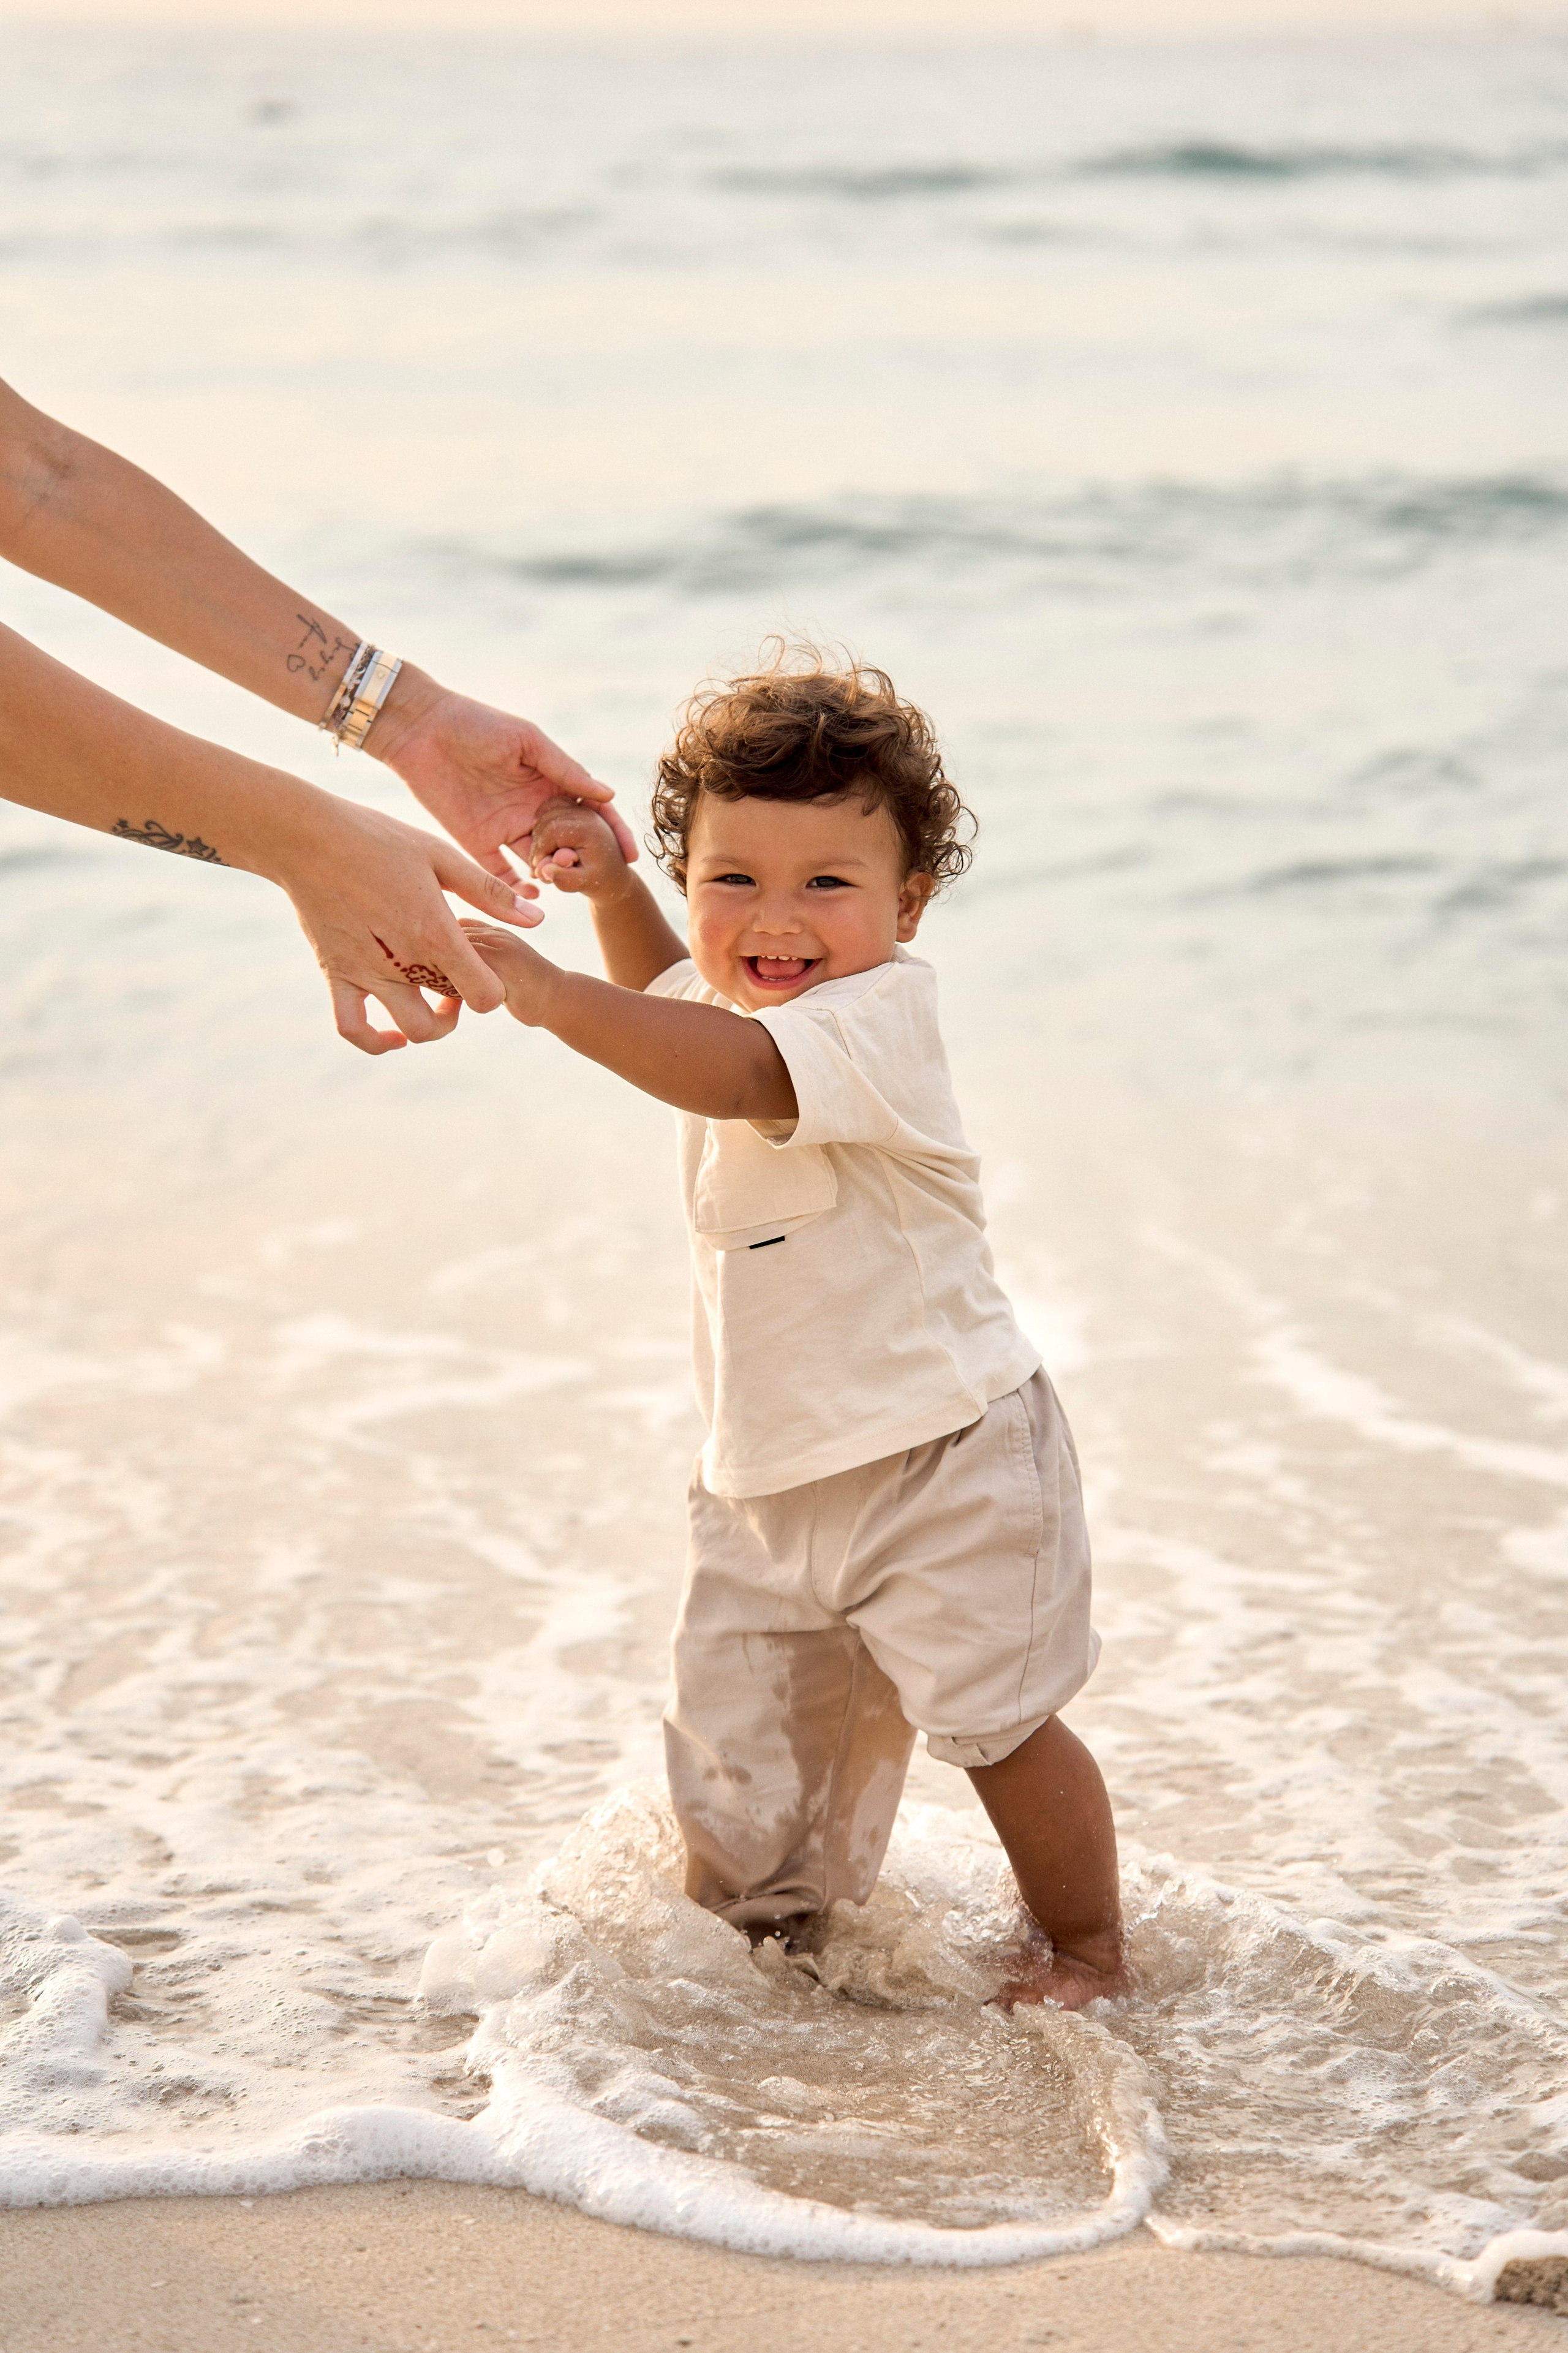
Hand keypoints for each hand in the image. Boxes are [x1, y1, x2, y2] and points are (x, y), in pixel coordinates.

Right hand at [268, 796, 546, 1055]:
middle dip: (459, 1012)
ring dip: (425, 1027)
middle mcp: (402, 962)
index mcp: (435, 933)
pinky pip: (351, 1027)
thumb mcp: (441, 856)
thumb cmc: (378, 838)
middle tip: (455, 984)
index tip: (485, 971)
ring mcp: (366, 973)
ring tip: (427, 1003)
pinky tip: (390, 1031)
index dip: (493, 991)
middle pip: (448, 1019)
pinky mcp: (335, 973)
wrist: (306, 836)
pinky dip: (374, 1040)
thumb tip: (537, 919)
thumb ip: (489, 892)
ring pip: (407, 1030)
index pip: (484, 995)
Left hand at [369, 681, 638, 877]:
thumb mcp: (527, 740)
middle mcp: (531, 809)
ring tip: (562, 880)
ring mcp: (505, 828)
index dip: (612, 832)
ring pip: (539, 860)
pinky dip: (517, 888)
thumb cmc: (475, 723)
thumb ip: (564, 769)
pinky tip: (533, 897)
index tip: (629, 856)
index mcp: (548, 782)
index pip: (588, 812)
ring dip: (553, 873)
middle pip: (567, 842)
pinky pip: (501, 873)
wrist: (420, 729)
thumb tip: (607, 794)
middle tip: (590, 869)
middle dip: (583, 859)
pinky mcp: (476, 842)